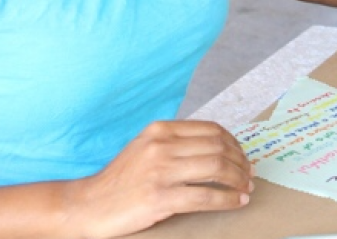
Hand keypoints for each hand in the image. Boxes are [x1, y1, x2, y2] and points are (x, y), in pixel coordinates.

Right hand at [67, 120, 252, 236]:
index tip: (243, 156)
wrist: (86, 206)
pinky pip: (205, 196)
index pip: (212, 130)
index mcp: (161, 130)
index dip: (234, 143)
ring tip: (247, 188)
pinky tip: (236, 202)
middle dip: (241, 162)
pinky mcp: (159, 198)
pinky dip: (227, 199)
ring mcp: (160, 171)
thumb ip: (176, 143)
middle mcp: (162, 145)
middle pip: (218, 147)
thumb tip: (219, 148)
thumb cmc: (120, 180)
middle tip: (250, 175)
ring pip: (216, 169)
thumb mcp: (146, 148)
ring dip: (238, 180)